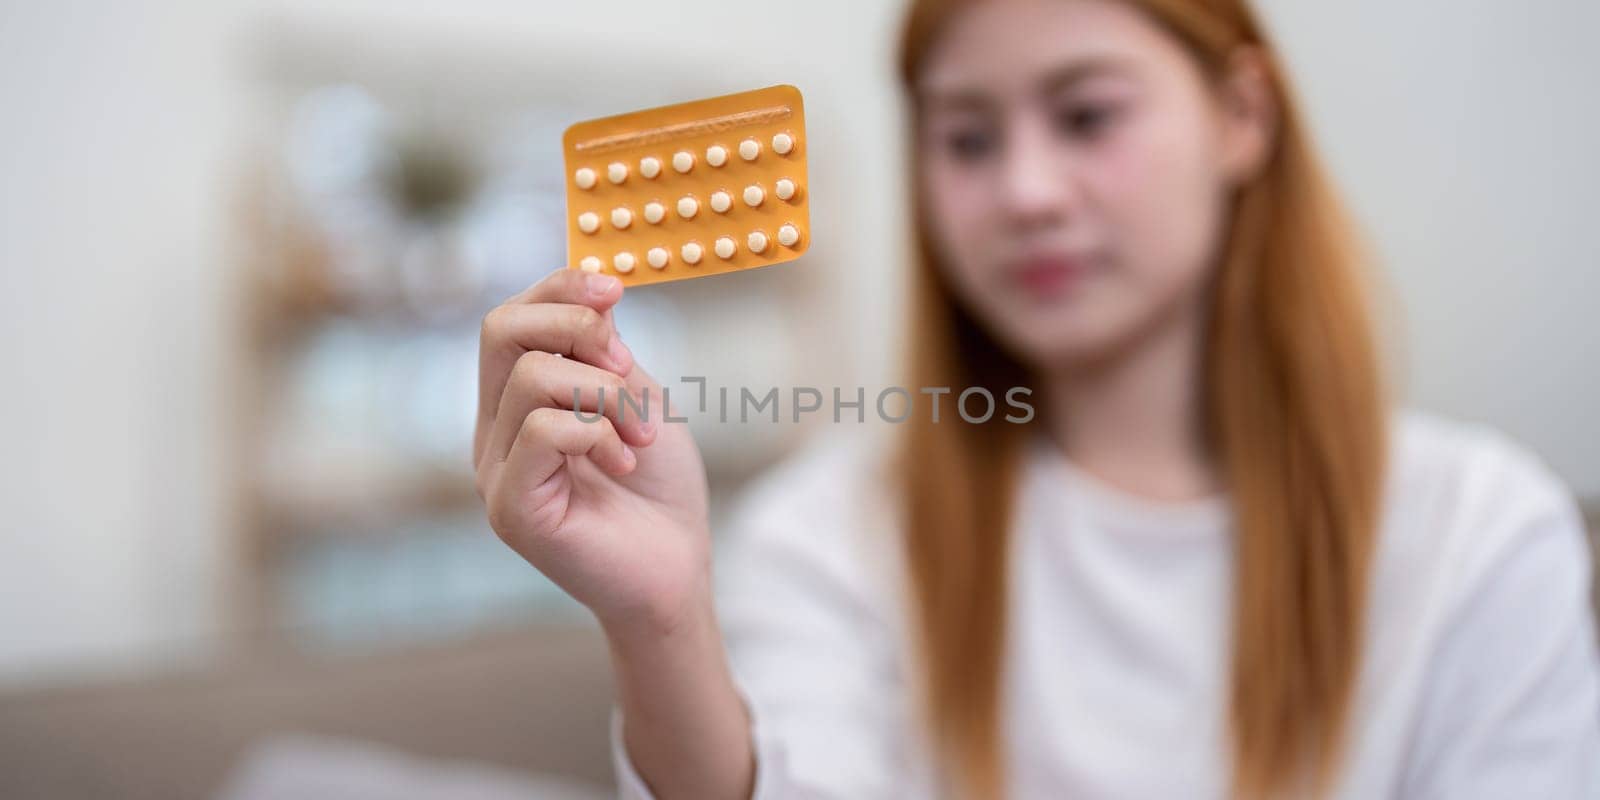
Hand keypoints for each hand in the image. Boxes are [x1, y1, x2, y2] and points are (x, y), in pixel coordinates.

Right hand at [475, 268, 710, 633]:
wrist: (677, 570)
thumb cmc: (658, 489)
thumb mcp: (638, 397)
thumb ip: (605, 351)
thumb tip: (594, 290)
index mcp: (516, 402)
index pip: (509, 318)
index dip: (559, 288)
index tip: (616, 288)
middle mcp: (493, 432)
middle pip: (500, 330)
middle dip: (576, 326)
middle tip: (627, 364)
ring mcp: (494, 470)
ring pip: (531, 377)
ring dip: (606, 392)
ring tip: (640, 434)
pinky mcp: (510, 507)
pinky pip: (542, 431)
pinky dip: (598, 432)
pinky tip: (624, 461)